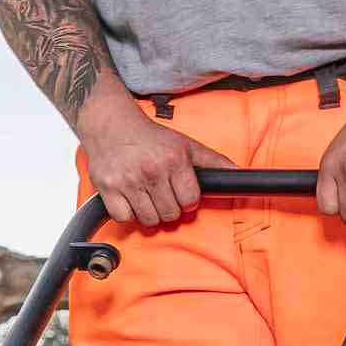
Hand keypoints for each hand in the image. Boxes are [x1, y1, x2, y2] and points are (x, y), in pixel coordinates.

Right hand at [77, 89, 201, 228]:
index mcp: (173, 160)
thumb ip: (213, 161)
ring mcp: (128, 181)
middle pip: (170, 214)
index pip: (190, 201)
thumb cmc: (150, 137)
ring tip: (147, 197)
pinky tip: (130, 199)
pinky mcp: (108, 188)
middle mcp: (151, 171)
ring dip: (150, 213)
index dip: (187, 200)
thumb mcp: (185, 144)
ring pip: (149, 220)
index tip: (180, 192)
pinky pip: (124, 218)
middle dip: (169, 207)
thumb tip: (237, 172)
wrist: (112, 125)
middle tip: (163, 194)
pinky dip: (128, 214)